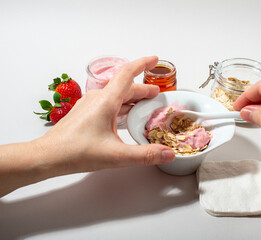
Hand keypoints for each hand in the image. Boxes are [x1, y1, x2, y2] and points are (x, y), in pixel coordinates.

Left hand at [35, 56, 174, 176]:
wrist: (48, 156)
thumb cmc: (75, 152)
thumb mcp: (116, 155)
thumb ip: (145, 154)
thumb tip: (168, 153)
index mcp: (106, 101)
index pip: (127, 74)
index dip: (143, 64)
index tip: (155, 60)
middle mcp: (97, 99)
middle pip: (124, 87)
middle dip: (142, 89)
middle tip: (156, 93)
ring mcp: (90, 105)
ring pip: (115, 95)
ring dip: (132, 98)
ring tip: (144, 104)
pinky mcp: (86, 114)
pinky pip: (107, 103)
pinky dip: (120, 106)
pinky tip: (124, 117)